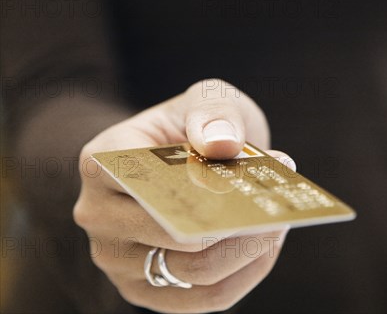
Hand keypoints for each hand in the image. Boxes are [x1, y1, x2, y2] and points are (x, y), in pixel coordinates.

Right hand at [74, 79, 292, 312]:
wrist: (176, 156)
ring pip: (198, 272)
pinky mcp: (146, 289)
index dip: (207, 187)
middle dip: (239, 221)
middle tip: (278, 203)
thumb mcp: (205, 99)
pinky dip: (246, 272)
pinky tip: (268, 243)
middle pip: (179, 238)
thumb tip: (223, 145)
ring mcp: (119, 261)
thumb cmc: (189, 127)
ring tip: (280, 219)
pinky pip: (207, 297)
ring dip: (250, 248)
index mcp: (103, 163)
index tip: (255, 176)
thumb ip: (213, 112)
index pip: (152, 187)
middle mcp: (99, 217)